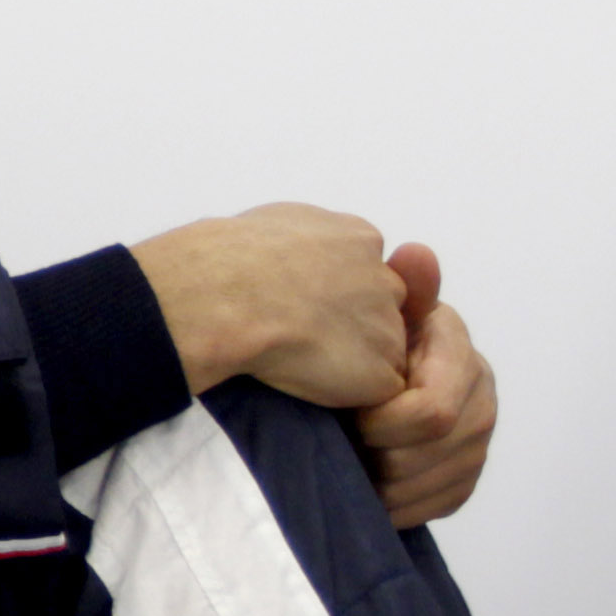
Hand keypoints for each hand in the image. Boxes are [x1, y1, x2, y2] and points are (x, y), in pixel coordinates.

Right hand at [130, 203, 412, 407]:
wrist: (227, 298)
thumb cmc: (232, 259)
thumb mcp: (275, 221)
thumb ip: (305, 240)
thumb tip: (293, 256)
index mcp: (360, 238)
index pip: (366, 271)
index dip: (334, 293)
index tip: (300, 303)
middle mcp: (384, 278)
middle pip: (382, 310)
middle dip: (351, 324)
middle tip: (301, 335)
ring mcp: (389, 328)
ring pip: (380, 351)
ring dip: (350, 359)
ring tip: (298, 361)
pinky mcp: (382, 373)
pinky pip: (373, 391)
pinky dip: (346, 393)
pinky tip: (309, 383)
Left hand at [349, 245, 497, 528]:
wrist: (371, 376)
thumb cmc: (368, 340)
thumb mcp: (384, 313)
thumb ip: (404, 290)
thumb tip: (416, 253)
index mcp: (462, 357)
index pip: (430, 413)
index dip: (381, 424)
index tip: (346, 412)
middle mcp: (482, 403)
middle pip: (421, 456)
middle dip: (372, 454)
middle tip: (337, 440)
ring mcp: (476, 446)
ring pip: (420, 487)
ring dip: (374, 481)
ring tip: (344, 459)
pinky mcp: (462, 482)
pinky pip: (426, 510)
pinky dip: (388, 506)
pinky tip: (362, 486)